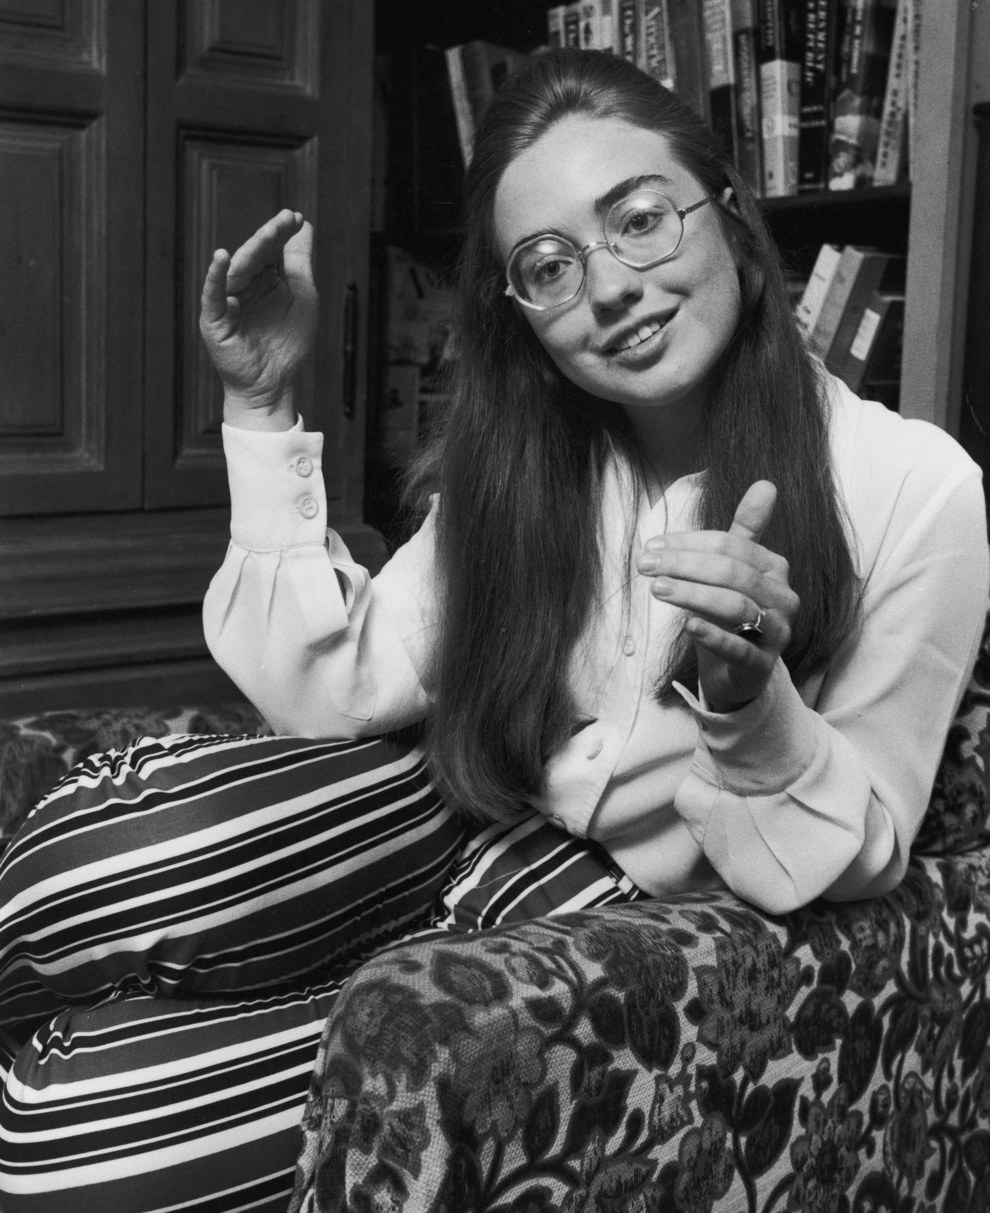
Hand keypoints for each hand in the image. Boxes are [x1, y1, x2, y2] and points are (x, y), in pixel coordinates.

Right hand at [199, 209, 318, 427]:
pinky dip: (215, 276)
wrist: (274, 383)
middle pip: (254, 255)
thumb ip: (299, 261)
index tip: (296, 218)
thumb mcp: (301, 295)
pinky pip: (213, 294)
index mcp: (263, 278)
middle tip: (284, 220)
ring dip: (252, 251)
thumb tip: (304, 225)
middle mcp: (243, 285)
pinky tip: (221, 257)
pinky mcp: (214, 319)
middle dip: (269, 237)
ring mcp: (227, 300)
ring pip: (237, 270)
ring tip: (268, 234)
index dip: (282, 233)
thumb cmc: (288, 343)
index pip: (270, 249)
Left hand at [637, 481, 799, 711]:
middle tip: (645, 564)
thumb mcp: (734, 570)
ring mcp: (776, 632)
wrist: (740, 672)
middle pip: (731, 572)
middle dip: (685, 565)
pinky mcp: (762, 665)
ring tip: (657, 588)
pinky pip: (739, 648)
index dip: (689, 543)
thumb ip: (745, 530)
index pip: (730, 545)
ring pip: (735, 605)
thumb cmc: (732, 614)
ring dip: (692, 594)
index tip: (651, 546)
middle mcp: (782, 597)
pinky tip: (687, 626)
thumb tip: (766, 483)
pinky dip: (713, 636)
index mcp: (774, 567)